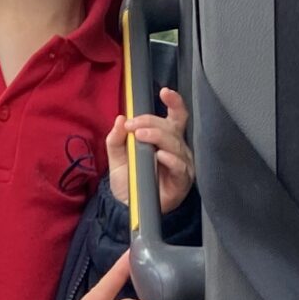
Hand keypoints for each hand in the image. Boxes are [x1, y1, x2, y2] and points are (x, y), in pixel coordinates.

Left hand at [107, 85, 195, 213]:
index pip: (175, 116)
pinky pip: (180, 167)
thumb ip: (116, 139)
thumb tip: (120, 119)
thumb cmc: (130, 180)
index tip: (165, 91)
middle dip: (151, 122)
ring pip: (175, 144)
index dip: (174, 102)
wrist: (128, 208)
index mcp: (165, 138)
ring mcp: (182, 164)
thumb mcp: (117, 158)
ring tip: (140, 136)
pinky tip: (160, 155)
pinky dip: (170, 159)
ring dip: (157, 137)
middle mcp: (177, 148)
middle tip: (133, 126)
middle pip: (171, 128)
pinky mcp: (182, 181)